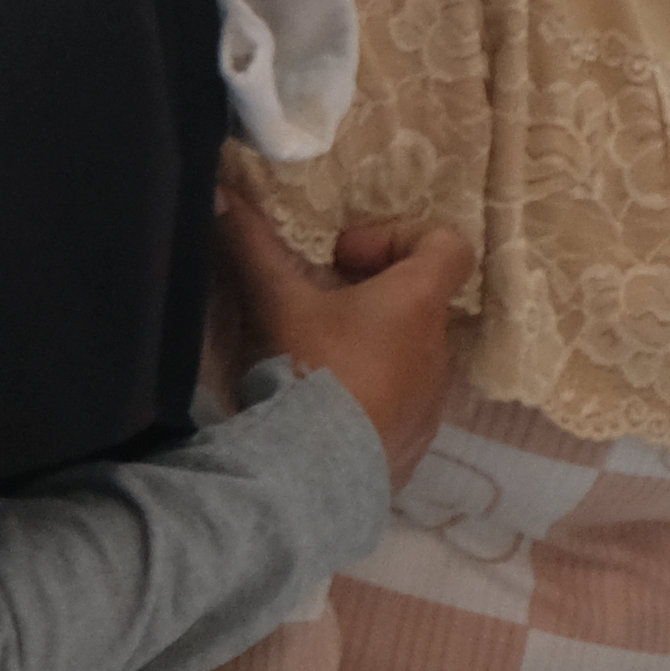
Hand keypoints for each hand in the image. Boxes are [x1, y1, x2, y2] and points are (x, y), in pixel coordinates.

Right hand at [214, 164, 470, 480]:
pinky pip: (401, 409)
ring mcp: (432, 405)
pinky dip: (370, 401)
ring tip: (316, 365)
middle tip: (318, 309)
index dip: (398, 236)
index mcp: (418, 304)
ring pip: (410, 358)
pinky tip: (323, 416)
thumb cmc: (306, 373)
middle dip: (372, 297)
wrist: (311, 479)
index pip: (448, 245)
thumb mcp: (274, 303)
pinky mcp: (414, 448)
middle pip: (420, 302)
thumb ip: (251, 244)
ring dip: (371, 351)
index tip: (344, 258)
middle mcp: (439, 352)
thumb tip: (221, 191)